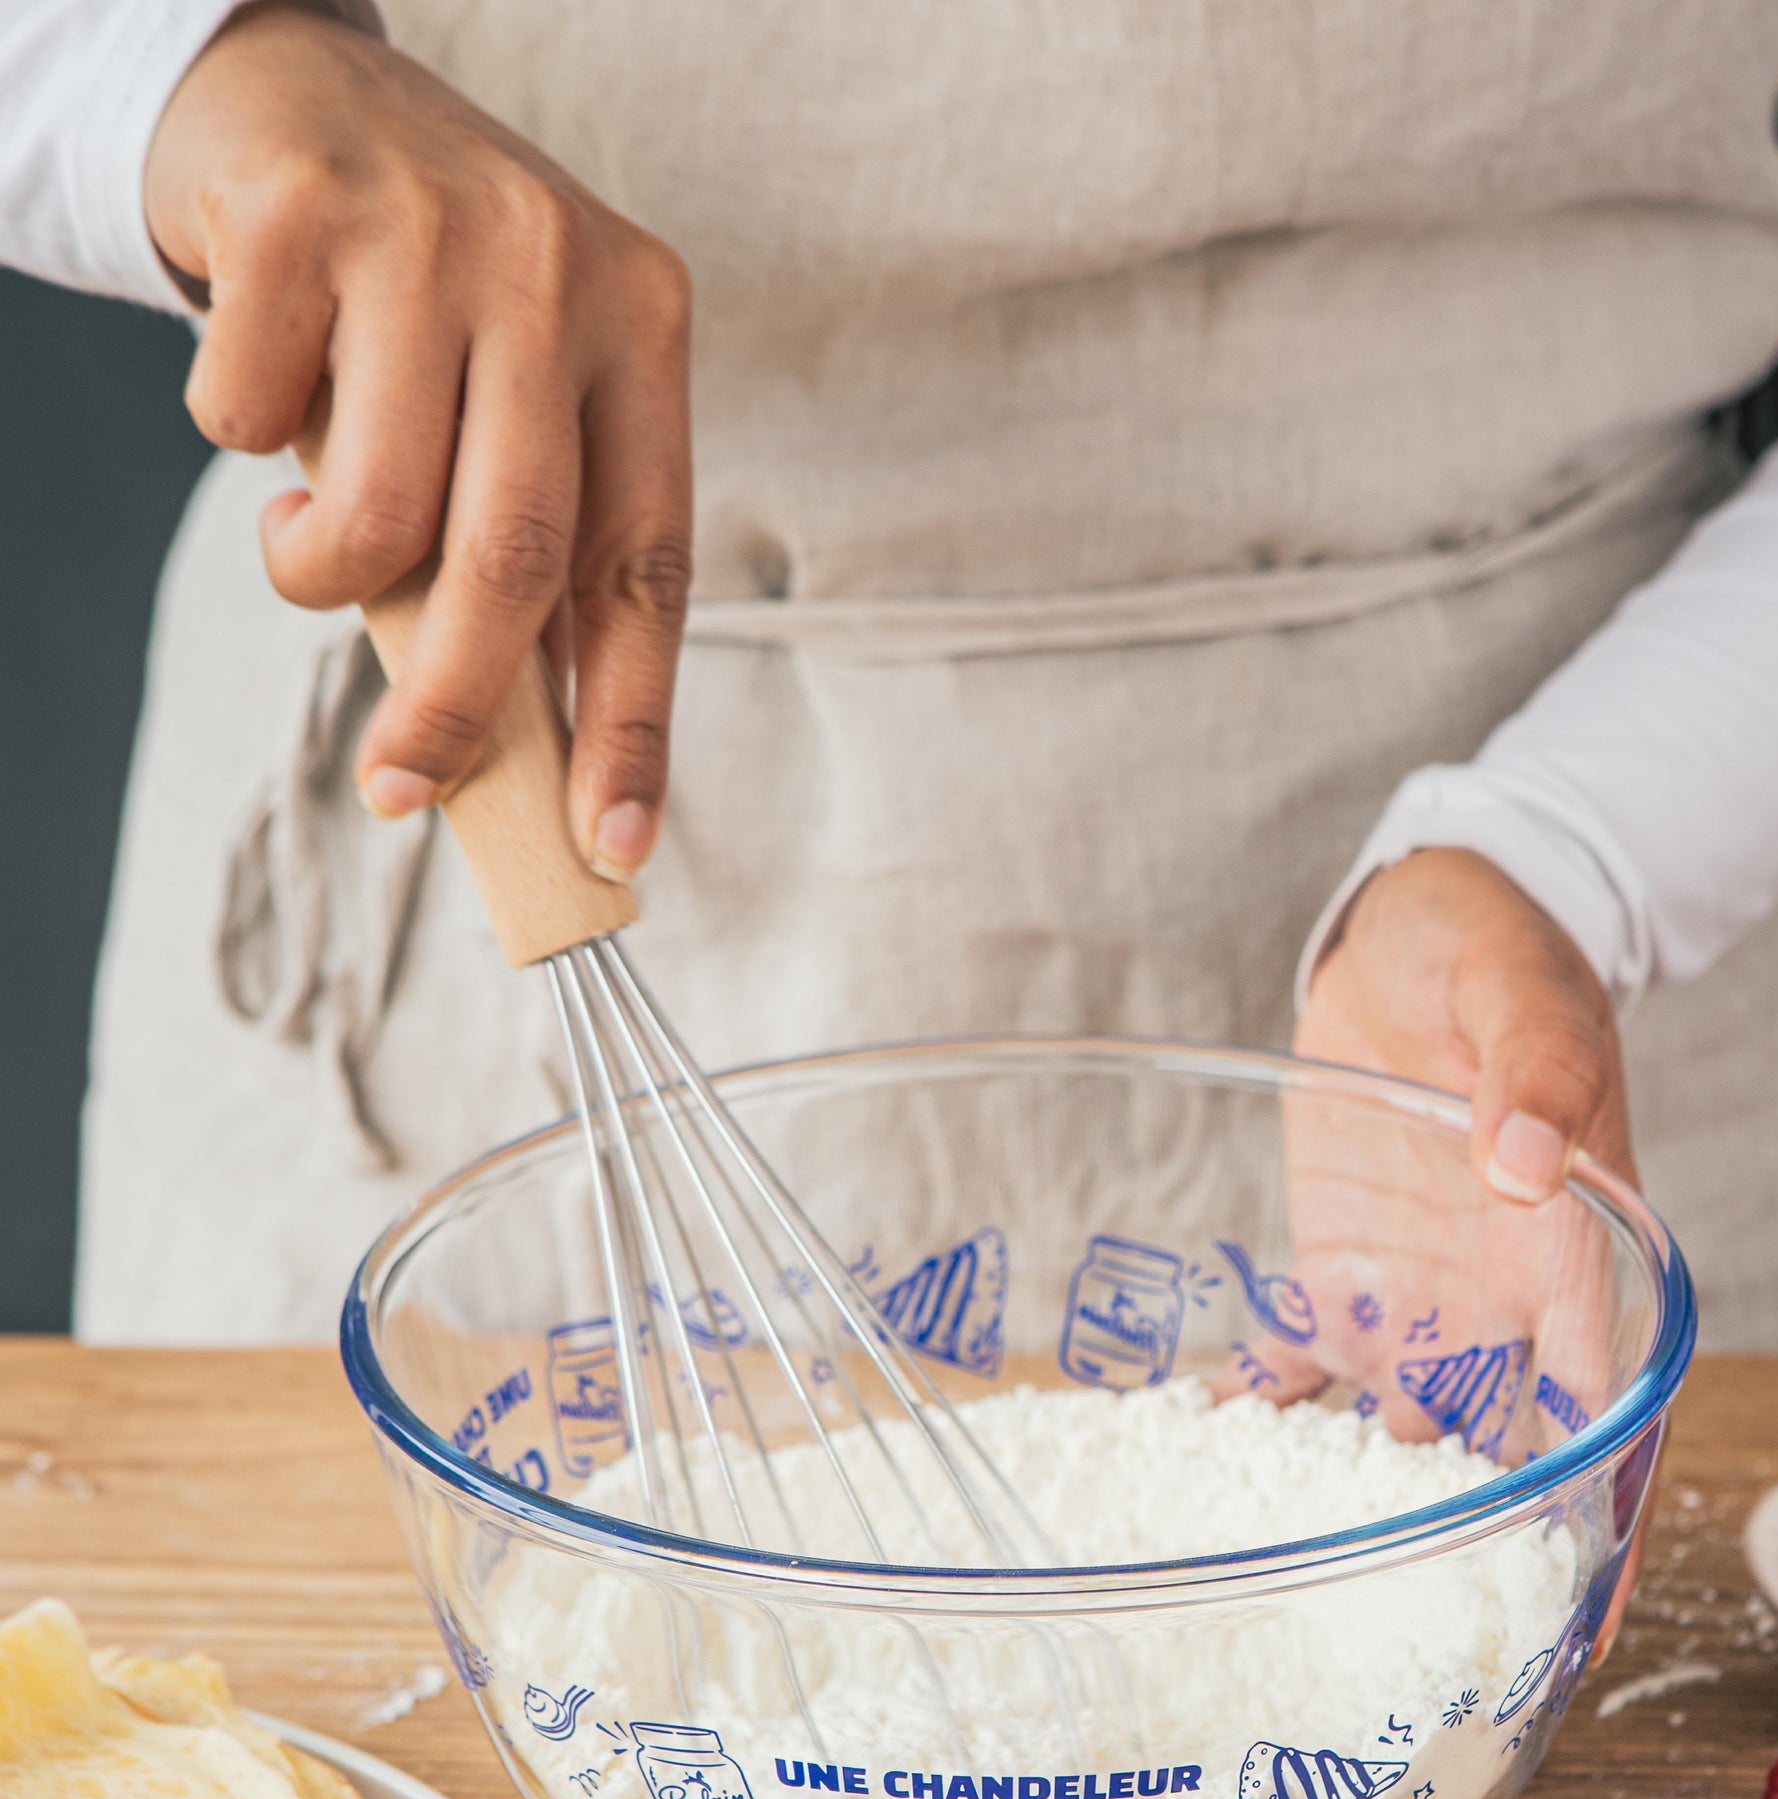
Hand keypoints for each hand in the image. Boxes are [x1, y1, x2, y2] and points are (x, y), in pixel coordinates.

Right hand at [144, 2, 692, 880]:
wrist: (293, 88)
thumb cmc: (421, 298)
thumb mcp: (515, 392)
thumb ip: (535, 541)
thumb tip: (534, 757)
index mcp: (643, 327)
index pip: (649, 563)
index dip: (634, 719)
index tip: (614, 843)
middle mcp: (555, 271)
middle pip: (518, 558)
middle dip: (455, 706)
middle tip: (402, 791)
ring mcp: (430, 234)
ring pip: (379, 515)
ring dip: (318, 574)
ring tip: (308, 541)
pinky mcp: (300, 216)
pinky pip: (251, 429)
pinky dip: (239, 443)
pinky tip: (264, 380)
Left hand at [1229, 847, 1654, 1653]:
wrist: (1416, 930)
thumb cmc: (1496, 951)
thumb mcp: (1522, 993)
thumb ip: (1534, 1077)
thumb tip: (1526, 1168)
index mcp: (1574, 1252)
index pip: (1602, 1404)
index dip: (1594, 1513)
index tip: (1576, 1614)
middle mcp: (1501, 1305)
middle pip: (1502, 1458)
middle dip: (1471, 1556)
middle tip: (1417, 1662)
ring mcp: (1419, 1300)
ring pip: (1394, 1437)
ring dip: (1353, 1511)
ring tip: (1294, 1591)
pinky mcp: (1340, 1275)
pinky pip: (1302, 1372)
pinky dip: (1259, 1421)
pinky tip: (1204, 1463)